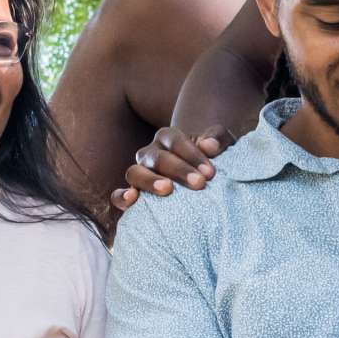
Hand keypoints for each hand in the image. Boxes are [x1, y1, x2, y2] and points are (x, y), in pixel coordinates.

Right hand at [111, 124, 230, 210]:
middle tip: (200, 184)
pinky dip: (122, 196)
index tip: (210, 172)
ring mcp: (139, 172)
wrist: (199, 175)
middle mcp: (150, 153)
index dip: (192, 154)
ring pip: (135, 172)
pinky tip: (132, 200)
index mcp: (168, 137)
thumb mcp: (220, 143)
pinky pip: (118, 194)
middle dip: (179, 170)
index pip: (175, 141)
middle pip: (157, 157)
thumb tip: (209, 145)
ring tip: (167, 189)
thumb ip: (217, 138)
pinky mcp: (132, 192)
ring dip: (150, 181)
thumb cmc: (211, 159)